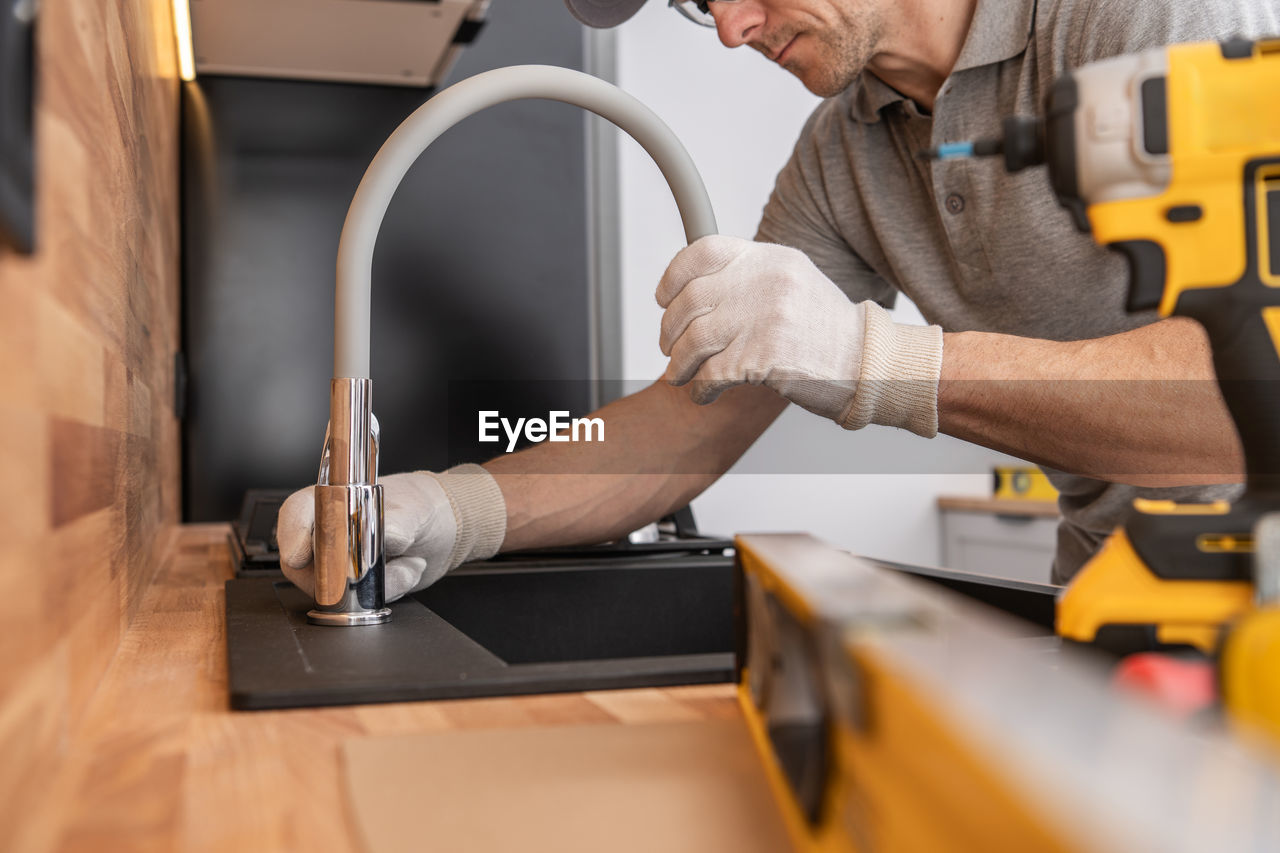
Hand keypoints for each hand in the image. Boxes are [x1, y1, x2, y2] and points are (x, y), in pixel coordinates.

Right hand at [276, 465, 506, 601]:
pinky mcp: (355, 586)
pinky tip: (408, 568)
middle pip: (303, 562)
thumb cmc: (424, 506)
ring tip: (407, 560)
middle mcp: (328, 534)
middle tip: (374, 567)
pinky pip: (361, 602)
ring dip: (374, 583)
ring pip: (333, 590)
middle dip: (337, 574)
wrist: (445, 529)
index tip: (299, 556)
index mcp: (332, 501)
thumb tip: (382, 537)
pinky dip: (390, 589)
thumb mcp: (415, 509)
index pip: (297, 513)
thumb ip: (397, 523)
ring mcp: (339, 563)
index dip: (291, 534)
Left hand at [656, 235, 942, 435]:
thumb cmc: (826, 331)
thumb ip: (748, 279)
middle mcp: (765, 281)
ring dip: (679, 363)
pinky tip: (705, 394)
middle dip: (670, 331)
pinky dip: (701, 388)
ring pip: (694, 340)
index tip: (664, 299)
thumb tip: (693, 292)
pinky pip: (712, 373)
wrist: (867, 362)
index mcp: (769, 258)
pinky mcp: (764, 356)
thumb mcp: (792, 283)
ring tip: (680, 375)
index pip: (703, 252)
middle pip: (690, 301)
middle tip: (670, 349)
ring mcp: (765, 318)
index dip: (674, 277)